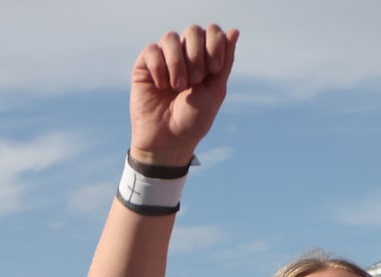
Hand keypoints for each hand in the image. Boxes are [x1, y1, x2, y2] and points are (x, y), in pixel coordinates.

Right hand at [129, 23, 238, 166]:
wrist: (169, 142)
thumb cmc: (193, 121)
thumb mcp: (215, 92)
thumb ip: (225, 62)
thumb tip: (235, 31)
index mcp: (204, 59)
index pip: (212, 31)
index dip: (214, 44)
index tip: (214, 69)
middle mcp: (184, 55)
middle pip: (193, 31)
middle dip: (196, 55)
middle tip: (194, 82)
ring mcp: (164, 59)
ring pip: (171, 38)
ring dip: (177, 63)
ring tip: (177, 87)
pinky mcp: (145, 66)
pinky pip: (152, 50)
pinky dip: (159, 68)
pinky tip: (161, 86)